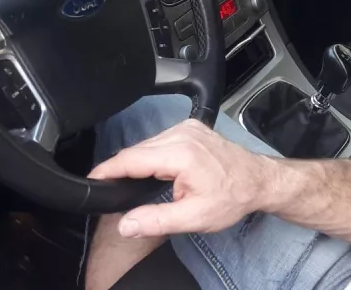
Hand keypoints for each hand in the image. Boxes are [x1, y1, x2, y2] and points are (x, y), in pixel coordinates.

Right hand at [88, 118, 272, 238]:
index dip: (107, 170)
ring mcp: (187, 128)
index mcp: (180, 153)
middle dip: (122, 169)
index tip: (91, 179)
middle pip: (137, 150)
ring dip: (138, 162)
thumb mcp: (194, 217)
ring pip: (147, 144)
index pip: (131, 159)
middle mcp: (182, 134)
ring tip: (133, 183)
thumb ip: (156, 220)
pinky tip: (154, 169)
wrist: (259, 180)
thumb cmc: (233, 197)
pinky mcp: (191, 127)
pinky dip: (152, 154)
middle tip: (112, 190)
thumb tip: (126, 224)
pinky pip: (160, 139)